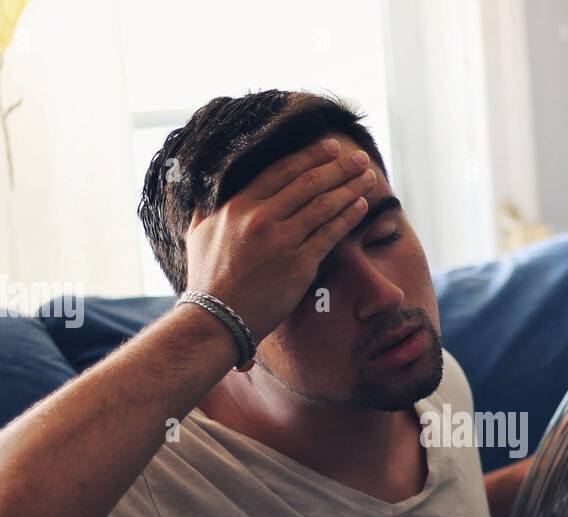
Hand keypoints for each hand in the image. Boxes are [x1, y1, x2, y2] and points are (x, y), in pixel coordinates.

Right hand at [183, 137, 376, 343]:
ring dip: (350, 187)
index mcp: (239, 205)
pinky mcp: (300, 264)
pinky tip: (362, 205)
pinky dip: (348, 216)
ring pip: (324, 205)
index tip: (330, 147)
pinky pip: (330, 233)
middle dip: (339, 166)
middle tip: (359, 157)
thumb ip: (206, 208)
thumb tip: (205, 190)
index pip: (281, 171)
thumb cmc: (208, 279)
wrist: (217, 319)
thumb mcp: (198, 234)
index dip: (310, 156)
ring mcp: (282, 240)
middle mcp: (262, 217)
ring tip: (369, 177)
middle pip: (309, 183)